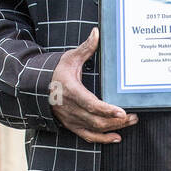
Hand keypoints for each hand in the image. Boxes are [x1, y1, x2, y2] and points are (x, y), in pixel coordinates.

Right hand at [48, 27, 136, 143]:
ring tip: (131, 121)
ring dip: (114, 128)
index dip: (107, 110)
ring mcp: (71, 119)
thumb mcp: (69, 58)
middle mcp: (71, 108)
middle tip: (134, 116)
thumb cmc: (56, 71)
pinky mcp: (71, 125)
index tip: (122, 111)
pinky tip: (117, 137)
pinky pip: (88, 136)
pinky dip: (103, 139)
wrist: (37, 87)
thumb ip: (86, 48)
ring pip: (95, 128)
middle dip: (117, 120)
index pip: (91, 104)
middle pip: (97, 120)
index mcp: (71, 91)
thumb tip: (97, 32)